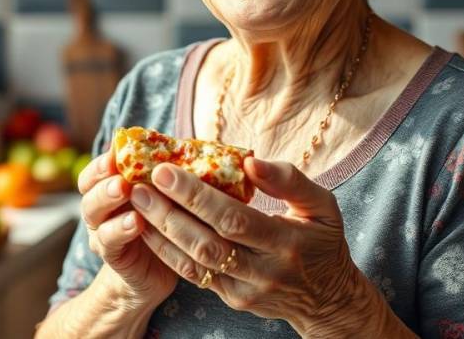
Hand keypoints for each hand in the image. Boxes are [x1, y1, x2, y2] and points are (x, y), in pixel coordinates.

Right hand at [77, 152, 178, 304]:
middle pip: (90, 190)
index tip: (117, 152)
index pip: (95, 172)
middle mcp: (101, 211)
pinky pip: (109, 242)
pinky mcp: (113, 256)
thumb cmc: (162, 227)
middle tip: (122, 173)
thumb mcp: (162, 198)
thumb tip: (179, 144)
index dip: (102, 162)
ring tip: (124, 190)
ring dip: (107, 200)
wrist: (156, 274)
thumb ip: (160, 175)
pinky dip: (120, 229)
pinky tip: (136, 221)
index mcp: (110, 192)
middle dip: (104, 179)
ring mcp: (103, 234)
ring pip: (93, 214)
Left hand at [129, 157, 378, 335]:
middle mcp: (264, 271)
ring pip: (194, 262)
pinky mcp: (232, 300)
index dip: (196, 196)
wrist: (327, 300)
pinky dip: (167, 251)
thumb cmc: (322, 241)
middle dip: (168, 213)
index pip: (234, 219)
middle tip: (139, 185)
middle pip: (207, 243)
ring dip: (160, 232)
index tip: (165, 170)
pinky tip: (148, 228)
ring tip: (136, 202)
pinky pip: (193, 275)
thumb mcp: (322, 206)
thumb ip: (289, 181)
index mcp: (286, 242)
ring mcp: (245, 290)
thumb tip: (248, 162)